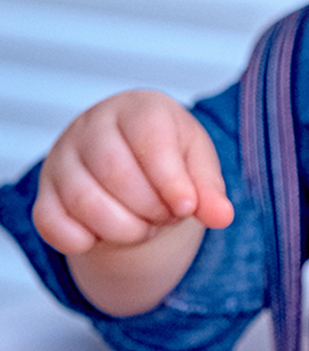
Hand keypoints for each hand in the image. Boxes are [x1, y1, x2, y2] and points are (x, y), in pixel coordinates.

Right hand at [33, 90, 233, 254]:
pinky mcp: (45, 193)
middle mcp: (93, 126)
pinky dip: (84, 241)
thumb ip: (210, 191)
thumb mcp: (199, 167)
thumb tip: (221, 216)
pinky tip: (108, 237)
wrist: (135, 166)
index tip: (186, 207)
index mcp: (139, 109)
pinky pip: (52, 224)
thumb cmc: (170, 160)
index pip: (148, 137)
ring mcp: (62, 159)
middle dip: (151, 209)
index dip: (170, 180)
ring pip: (84, 202)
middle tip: (168, 215)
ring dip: (125, 229)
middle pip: (116, 174)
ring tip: (146, 226)